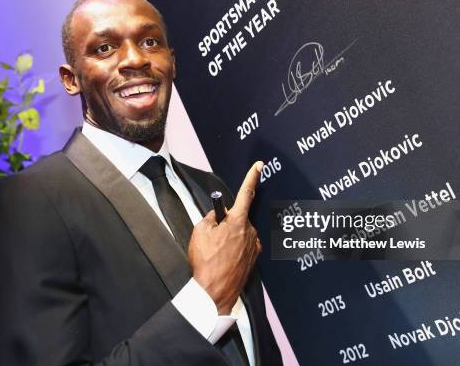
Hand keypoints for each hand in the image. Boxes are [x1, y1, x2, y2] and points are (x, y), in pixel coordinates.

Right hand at [188, 161, 263, 314]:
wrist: (213, 294)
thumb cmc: (205, 262)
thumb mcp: (200, 231)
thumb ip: (211, 216)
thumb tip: (218, 214)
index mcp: (237, 222)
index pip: (246, 193)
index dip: (252, 177)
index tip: (259, 165)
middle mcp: (250, 232)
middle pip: (238, 217)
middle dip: (227, 222)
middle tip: (212, 237)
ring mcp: (254, 246)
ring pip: (241, 233)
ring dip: (230, 237)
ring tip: (217, 253)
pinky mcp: (254, 259)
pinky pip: (243, 246)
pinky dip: (234, 249)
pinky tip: (224, 260)